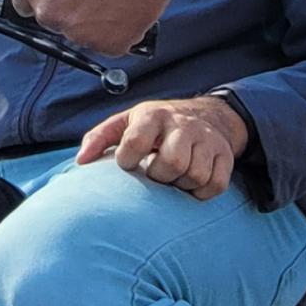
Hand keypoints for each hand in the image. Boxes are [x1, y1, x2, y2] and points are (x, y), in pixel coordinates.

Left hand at [1, 0, 182, 56]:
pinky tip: (127, 6)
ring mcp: (78, 33)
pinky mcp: (108, 45)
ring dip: (96, 21)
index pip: (24, 4)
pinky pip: (111, 44)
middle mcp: (50, 13)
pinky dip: (120, 31)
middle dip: (71, 8)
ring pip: (83, 34)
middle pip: (55, 20)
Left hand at [77, 97, 249, 200]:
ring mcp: (207, 140)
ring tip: (173, 177)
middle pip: (172, 162)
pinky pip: (215, 184)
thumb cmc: (155, 125)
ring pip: (195, 174)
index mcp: (153, 115)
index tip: (129, 163)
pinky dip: (201, 191)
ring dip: (180, 184)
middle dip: (159, 175)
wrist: (206, 114)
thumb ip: (99, 138)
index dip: (128, 159)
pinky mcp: (225, 156)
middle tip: (155, 173)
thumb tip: (81, 161)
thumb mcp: (126, 122)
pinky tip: (190, 183)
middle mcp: (183, 125)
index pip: (137, 141)